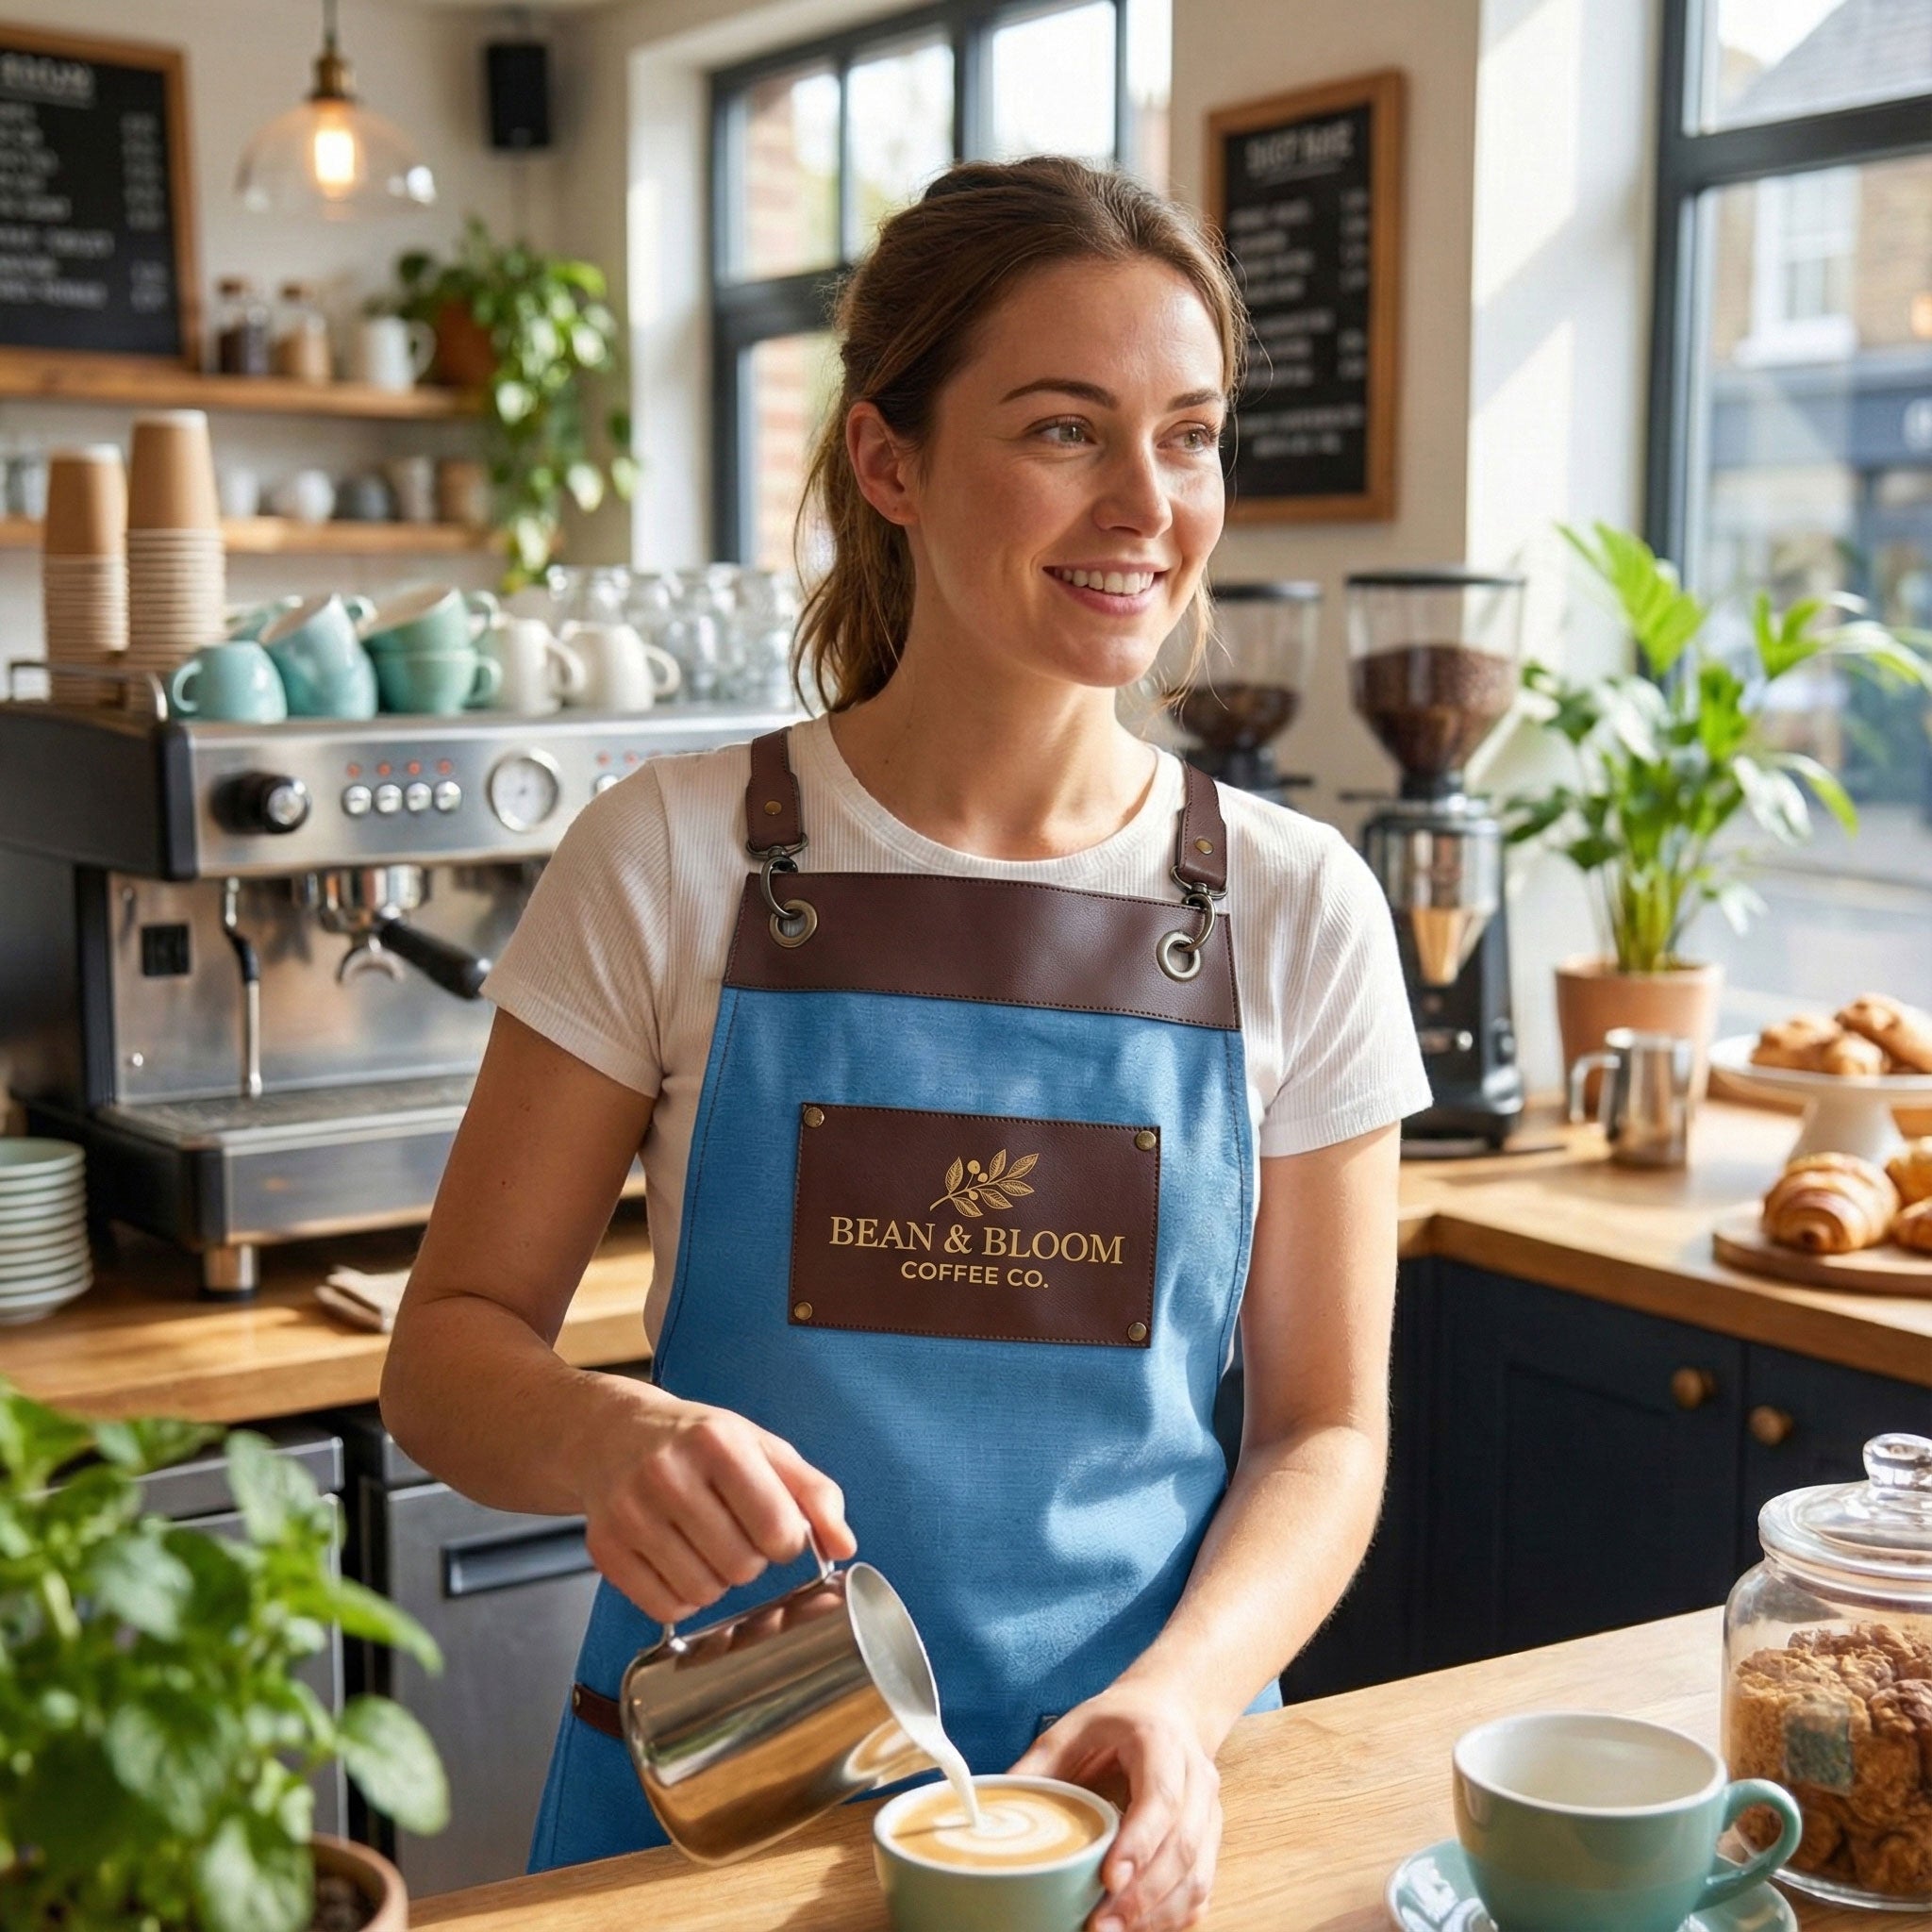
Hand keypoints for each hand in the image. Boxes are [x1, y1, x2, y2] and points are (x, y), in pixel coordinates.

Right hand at [575, 1382, 855, 1623]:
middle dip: (750, 1559)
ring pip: (703, 1593)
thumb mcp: (762, 1447)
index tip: (775, 1528)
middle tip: (734, 1531)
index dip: (787, 1541)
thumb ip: (814, 1493)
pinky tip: (677, 1561)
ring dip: (716, 1580)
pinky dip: (681, 1597)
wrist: (612, 1434)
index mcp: (717, 1443)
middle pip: (741, 1567)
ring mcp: (630, 1513)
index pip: (777, 1528)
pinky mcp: (604, 1548)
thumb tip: (844, 1546)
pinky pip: (664, 1608)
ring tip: (705, 1543)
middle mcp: (668, 1474)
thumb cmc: (700, 1442)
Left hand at [1011, 1682, 1221, 1931]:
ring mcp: (1209, 1811)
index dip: (1139, 1842)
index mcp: (1161, 1742)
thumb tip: (992, 1814)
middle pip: (1182, 1845)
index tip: (1109, 1878)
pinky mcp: (1209, 1840)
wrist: (1167, 1710)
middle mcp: (1196, 1778)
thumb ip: (1037, 1768)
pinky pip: (1201, 1889)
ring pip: (1197, 1874)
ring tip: (1112, 1931)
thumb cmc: (1116, 1722)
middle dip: (1143, 1894)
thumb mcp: (1072, 1727)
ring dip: (1157, 1913)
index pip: (1161, 1798)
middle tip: (1099, 1924)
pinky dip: (1173, 1916)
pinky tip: (1138, 1927)